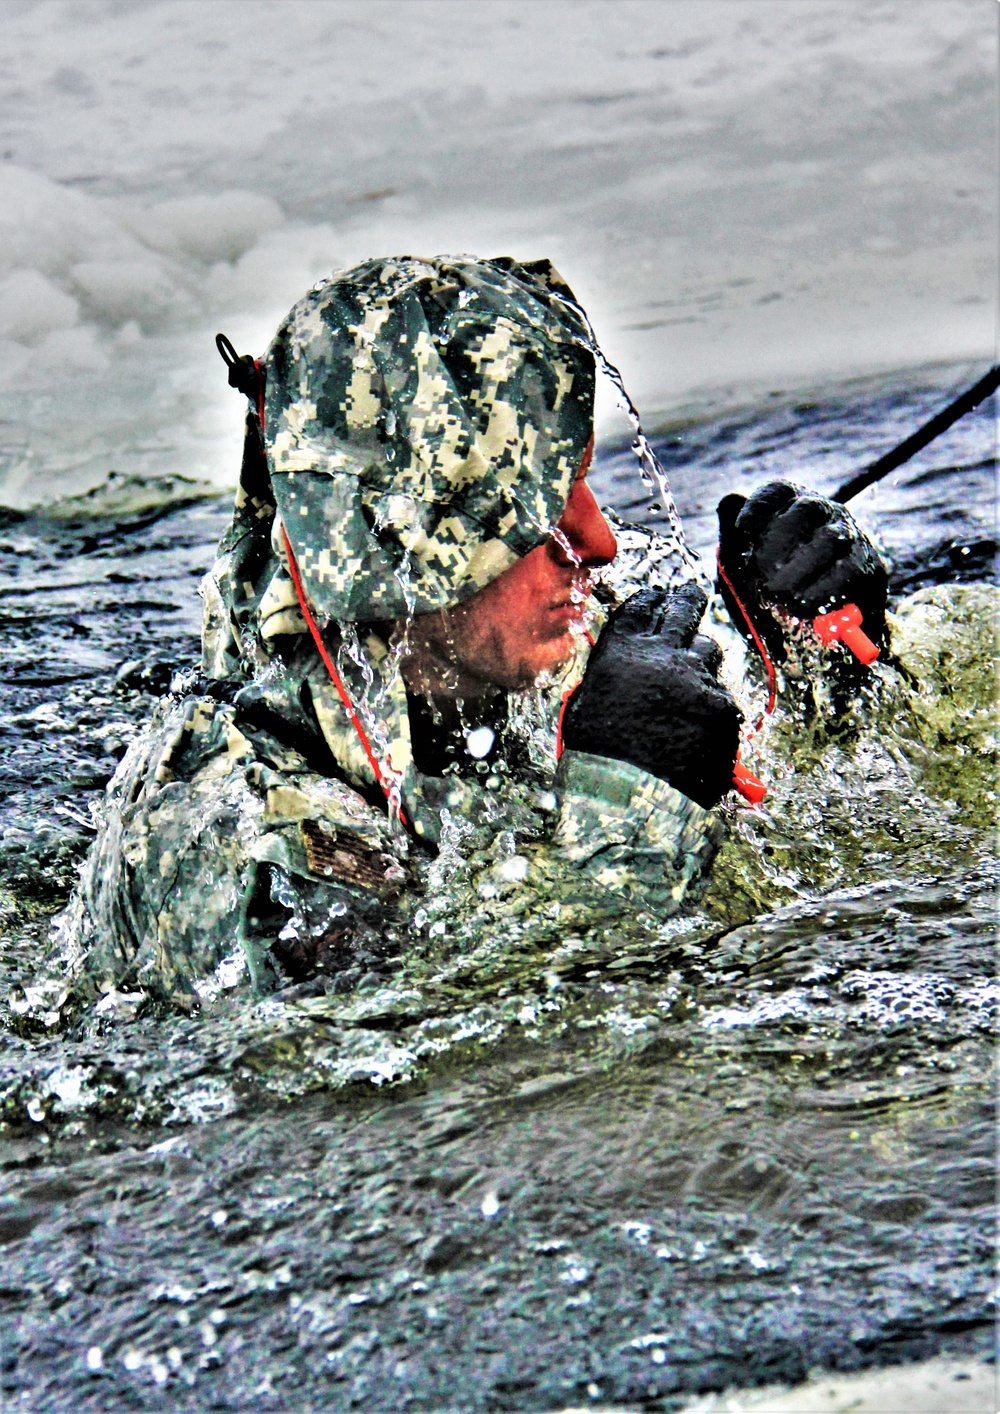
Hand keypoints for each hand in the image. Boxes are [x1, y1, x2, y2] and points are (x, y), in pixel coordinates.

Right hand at [562, 584, 741, 808]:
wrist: (630, 799)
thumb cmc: (599, 759)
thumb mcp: (585, 704)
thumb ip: (609, 675)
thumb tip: (622, 666)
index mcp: (621, 652)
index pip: (642, 606)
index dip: (653, 598)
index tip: (660, 595)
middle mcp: (660, 655)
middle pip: (681, 611)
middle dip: (687, 600)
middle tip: (691, 594)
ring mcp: (696, 679)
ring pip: (706, 650)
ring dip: (699, 659)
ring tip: (690, 679)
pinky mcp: (722, 706)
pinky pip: (720, 695)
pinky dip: (711, 707)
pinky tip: (697, 728)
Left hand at [716, 482, 887, 661]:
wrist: (817, 631)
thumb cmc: (773, 592)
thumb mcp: (744, 569)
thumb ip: (734, 538)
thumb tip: (730, 501)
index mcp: (792, 508)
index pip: (779, 491)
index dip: (759, 507)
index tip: (741, 530)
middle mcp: (826, 515)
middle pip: (808, 509)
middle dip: (778, 543)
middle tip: (760, 577)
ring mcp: (850, 538)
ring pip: (831, 539)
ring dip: (800, 571)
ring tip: (779, 596)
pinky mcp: (869, 567)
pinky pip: (850, 572)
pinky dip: (823, 591)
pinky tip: (803, 607)